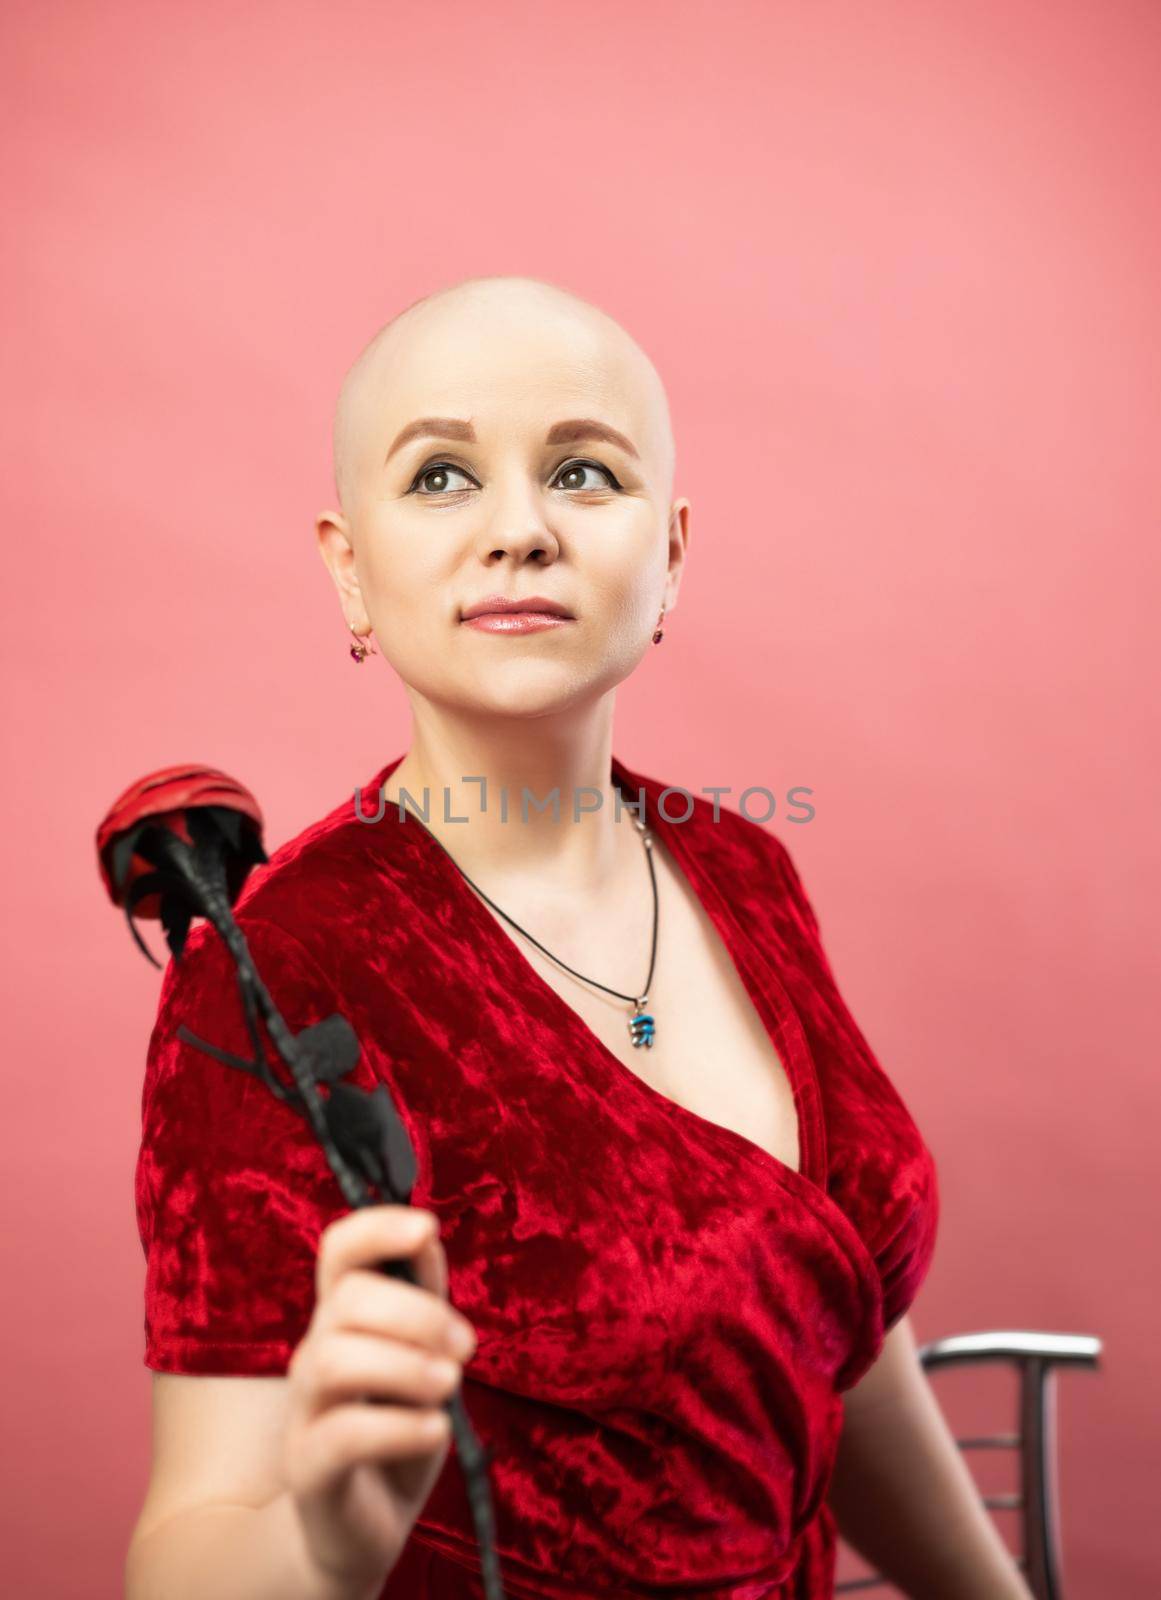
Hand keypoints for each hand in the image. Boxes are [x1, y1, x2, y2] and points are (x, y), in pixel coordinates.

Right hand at [281, 1205, 477, 1597]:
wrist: (364, 1524)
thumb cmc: (398, 1426)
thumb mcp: (421, 1357)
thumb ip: (425, 1298)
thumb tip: (428, 1235)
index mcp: (343, 1317)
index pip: (339, 1250)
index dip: (376, 1227)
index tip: (426, 1227)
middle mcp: (315, 1351)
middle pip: (346, 1299)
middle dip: (417, 1313)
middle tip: (466, 1347)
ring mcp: (306, 1409)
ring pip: (334, 1359)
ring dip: (406, 1365)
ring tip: (449, 1386)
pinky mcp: (309, 1466)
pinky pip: (344, 1434)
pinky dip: (400, 1426)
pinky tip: (436, 1430)